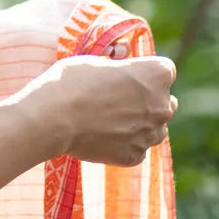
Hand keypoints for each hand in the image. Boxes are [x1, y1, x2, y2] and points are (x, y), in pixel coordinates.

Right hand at [25, 50, 178, 166]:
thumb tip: (120, 76)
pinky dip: (124, 145)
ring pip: (155, 129)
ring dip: (140, 125)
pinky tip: (102, 137)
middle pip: (165, 101)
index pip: (165, 70)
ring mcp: (150, 134)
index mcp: (157, 74)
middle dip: (147, 100)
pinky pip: (136, 149)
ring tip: (111, 122)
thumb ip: (118, 70)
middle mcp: (162, 105)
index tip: (127, 75)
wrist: (52, 119)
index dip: (145, 72)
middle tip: (118, 100)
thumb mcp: (96, 62)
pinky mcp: (135, 156)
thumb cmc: (71, 82)